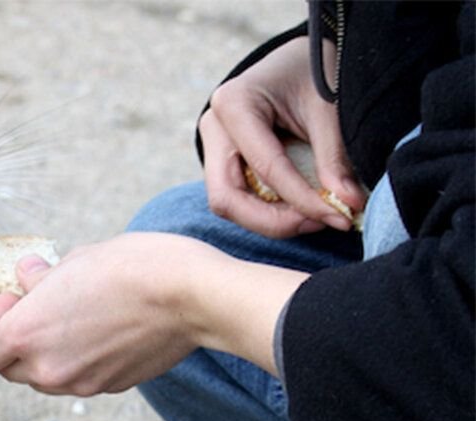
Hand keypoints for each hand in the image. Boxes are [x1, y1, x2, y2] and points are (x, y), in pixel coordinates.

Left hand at [0, 233, 306, 394]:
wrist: (193, 297)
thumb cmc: (132, 268)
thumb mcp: (74, 260)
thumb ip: (40, 279)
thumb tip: (25, 278)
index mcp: (26, 336)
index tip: (15, 300)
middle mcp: (47, 369)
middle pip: (8, 368)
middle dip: (17, 338)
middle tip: (44, 303)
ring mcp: (80, 384)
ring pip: (44, 376)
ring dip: (48, 350)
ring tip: (78, 312)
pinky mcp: (110, 387)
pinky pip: (78, 377)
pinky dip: (80, 357)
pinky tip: (105, 326)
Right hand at [200, 36, 365, 237]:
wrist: (298, 58)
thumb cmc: (313, 72)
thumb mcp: (328, 109)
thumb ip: (334, 158)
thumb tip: (348, 206)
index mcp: (234, 104)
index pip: (266, 168)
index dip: (302, 200)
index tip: (339, 215)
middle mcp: (213, 128)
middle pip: (228, 199)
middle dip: (274, 221)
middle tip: (319, 222)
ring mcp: (212, 147)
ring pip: (229, 205)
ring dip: (271, 221)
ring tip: (314, 218)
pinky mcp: (222, 161)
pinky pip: (238, 199)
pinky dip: (268, 212)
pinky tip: (300, 210)